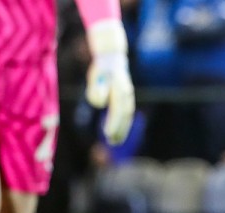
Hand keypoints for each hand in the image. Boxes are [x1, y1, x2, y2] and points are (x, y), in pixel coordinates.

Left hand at [85, 20, 135, 144]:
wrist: (112, 58)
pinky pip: (127, 113)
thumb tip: (100, 103)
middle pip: (125, 115)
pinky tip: (118, 131)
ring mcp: (129, 96)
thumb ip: (96, 89)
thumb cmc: (101, 69)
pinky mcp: (127, 98)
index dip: (114, 123)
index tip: (107, 134)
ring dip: (123, 129)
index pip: (118, 110)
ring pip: (128, 115)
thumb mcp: (95, 76)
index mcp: (119, 89)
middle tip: (112, 143)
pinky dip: (124, 123)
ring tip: (115, 141)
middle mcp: (127, 93)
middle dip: (120, 130)